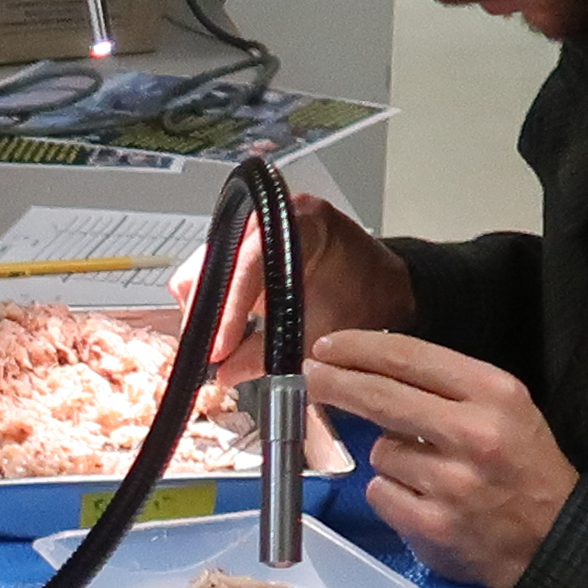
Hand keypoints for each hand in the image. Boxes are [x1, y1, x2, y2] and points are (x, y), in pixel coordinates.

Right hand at [185, 190, 413, 360]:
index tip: (219, 349)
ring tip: (212, 346)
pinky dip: (212, 304)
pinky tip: (216, 332)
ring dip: (204, 308)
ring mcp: (256, 228)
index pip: (250, 262)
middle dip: (207, 309)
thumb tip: (226, 373)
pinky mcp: (246, 247)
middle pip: (217, 259)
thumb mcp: (321, 333)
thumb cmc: (364, 298)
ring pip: (206, 265)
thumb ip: (270, 354)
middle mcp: (272, 215)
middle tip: (207, 351)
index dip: (230, 310)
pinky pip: (215, 271)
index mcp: (300, 221)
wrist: (383, 289)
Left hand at [307, 330, 575, 587]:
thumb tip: (370, 370)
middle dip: (336, 383)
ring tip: (426, 472)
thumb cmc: (524, 467)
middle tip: (311, 376)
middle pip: (381, 397)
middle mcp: (473, 433)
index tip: (328, 346)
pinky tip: (421, 500)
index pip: (410, 357)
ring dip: (389, 458)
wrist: (557, 538)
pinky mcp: (433, 525)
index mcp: (494, 393)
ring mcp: (452, 483)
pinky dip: (391, 494)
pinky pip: (381, 493)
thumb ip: (447, 388)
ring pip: (379, 452)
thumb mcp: (507, 408)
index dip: (360, 348)